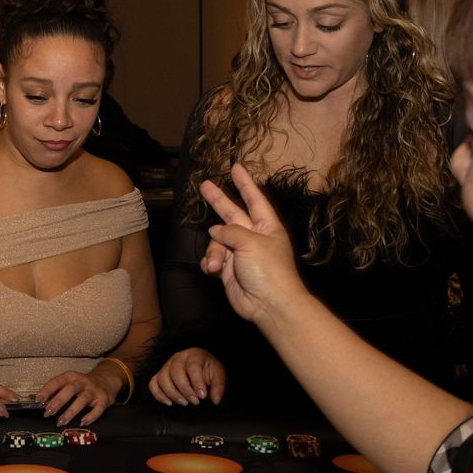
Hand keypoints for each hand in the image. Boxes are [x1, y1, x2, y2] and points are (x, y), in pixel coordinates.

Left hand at [37, 367, 119, 425]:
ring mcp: (94, 390)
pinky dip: (90, 416)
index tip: (39, 399)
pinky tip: (82, 423)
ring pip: (82, 400)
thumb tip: (43, 402)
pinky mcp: (104, 399)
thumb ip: (58, 391)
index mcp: (71, 376)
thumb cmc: (82, 384)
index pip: (57, 381)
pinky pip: (98, 409)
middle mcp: (83, 381)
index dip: (47, 390)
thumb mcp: (70, 383)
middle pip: (70, 389)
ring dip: (71, 411)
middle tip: (48, 413)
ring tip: (61, 421)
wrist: (106, 380)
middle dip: (58, 401)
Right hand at [148, 347, 226, 406]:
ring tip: (184, 403)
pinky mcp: (159, 375)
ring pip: (162, 378)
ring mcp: (166, 366)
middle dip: (184, 389)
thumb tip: (216, 400)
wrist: (200, 368)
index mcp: (194, 354)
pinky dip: (158, 395)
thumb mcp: (219, 376)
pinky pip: (153, 384)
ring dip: (172, 393)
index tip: (202, 396)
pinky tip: (169, 403)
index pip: (192, 366)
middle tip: (194, 401)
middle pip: (175, 372)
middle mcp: (177, 357)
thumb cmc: (208, 371)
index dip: (196, 381)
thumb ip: (218, 387)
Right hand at [199, 164, 306, 324]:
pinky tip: (213, 270)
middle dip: (218, 200)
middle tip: (204, 184)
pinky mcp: (229, 269)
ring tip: (217, 265)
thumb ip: (230, 231)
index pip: (254, 199)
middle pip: (232, 213)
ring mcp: (240, 253)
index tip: (236, 167)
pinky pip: (213, 259)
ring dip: (213, 251)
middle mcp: (253, 237)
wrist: (268, 304)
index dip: (245, 183)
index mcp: (266, 226)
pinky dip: (211, 263)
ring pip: (217, 241)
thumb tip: (216, 232)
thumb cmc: (269, 270)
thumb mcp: (251, 242)